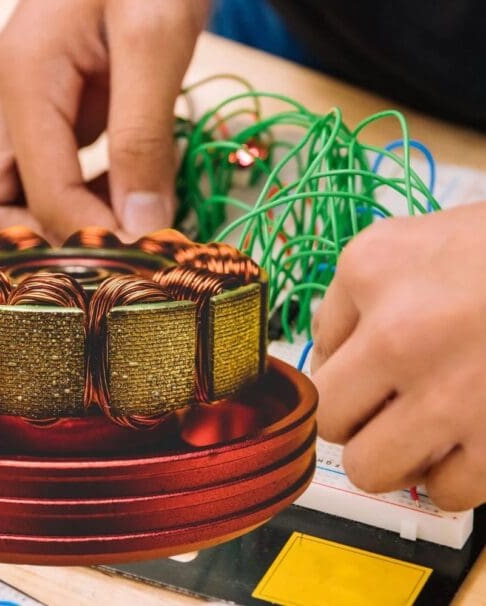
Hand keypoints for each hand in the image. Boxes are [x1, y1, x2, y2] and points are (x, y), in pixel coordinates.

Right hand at [0, 0, 208, 243]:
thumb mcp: (155, 40)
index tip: (141, 251)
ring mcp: (20, 120)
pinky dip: (78, 213)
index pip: (37, 196)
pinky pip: (39, 192)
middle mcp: (5, 106)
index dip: (87, 237)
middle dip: (40, 246)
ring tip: (126, 227)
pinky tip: (124, 203)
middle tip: (110, 253)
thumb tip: (141, 225)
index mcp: (22, 80)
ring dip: (59, 234)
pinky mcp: (46, 129)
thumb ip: (144, 135)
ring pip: (3, 208)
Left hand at [311, 202, 485, 510]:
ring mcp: (451, 393)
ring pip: (370, 468)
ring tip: (416, 430)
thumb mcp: (403, 243)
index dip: (339, 367)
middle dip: (350, 418)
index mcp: (369, 275)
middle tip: (379, 406)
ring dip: (389, 455)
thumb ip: (351, 298)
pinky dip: (450, 476)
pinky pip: (446, 491)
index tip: (364, 368)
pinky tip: (463, 442)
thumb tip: (330, 355)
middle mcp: (400, 336)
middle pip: (329, 418)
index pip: (316, 348)